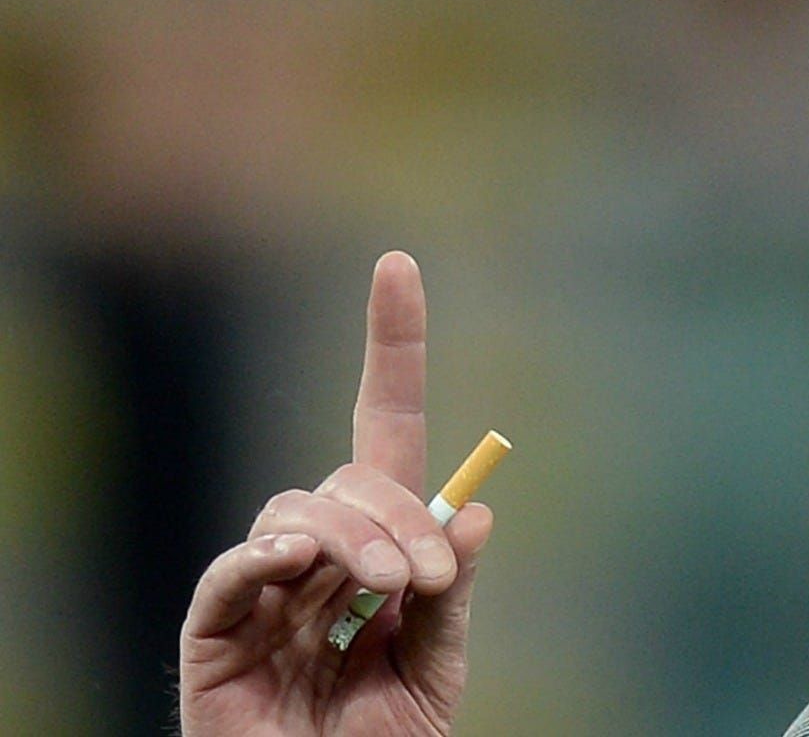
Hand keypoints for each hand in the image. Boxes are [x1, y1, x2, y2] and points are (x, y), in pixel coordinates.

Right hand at [179, 252, 493, 735]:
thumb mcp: (436, 665)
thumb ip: (452, 597)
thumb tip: (473, 514)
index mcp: (380, 546)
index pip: (386, 426)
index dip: (393, 345)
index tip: (397, 263)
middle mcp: (321, 551)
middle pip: (354, 478)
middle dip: (398, 515)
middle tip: (426, 578)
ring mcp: (265, 585)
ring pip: (300, 511)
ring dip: (351, 540)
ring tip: (384, 594)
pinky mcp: (216, 631)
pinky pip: (234, 571)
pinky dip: (263, 558)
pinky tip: (294, 566)